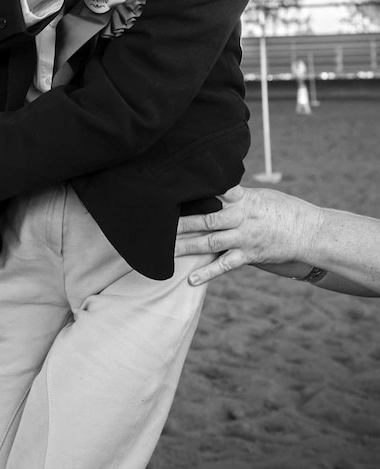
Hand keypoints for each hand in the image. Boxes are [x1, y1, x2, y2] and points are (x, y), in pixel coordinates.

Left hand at [175, 185, 321, 285]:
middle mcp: (241, 217)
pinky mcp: (249, 255)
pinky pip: (225, 265)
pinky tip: (191, 279)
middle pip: (205, 219)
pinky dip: (207, 273)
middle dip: (181, 223)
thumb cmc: (284, 209)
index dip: (194, 192)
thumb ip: (236, 195)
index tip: (173, 190)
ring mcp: (244, 238)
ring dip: (186, 246)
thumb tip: (215, 189)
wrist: (310, 232)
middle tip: (157, 225)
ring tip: (165, 250)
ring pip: (210, 242)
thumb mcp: (261, 195)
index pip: (214, 191)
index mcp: (243, 198)